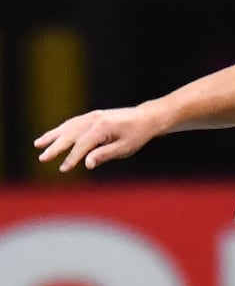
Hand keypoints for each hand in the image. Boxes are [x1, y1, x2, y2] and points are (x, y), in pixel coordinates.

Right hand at [33, 106, 160, 171]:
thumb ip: (105, 154)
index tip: (63, 169)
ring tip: (38, 145)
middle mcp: (95, 119)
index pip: (83, 145)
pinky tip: (53, 136)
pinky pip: (72, 123)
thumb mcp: (125, 148)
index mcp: (103, 127)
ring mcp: (92, 116)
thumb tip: (86, 164)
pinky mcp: (92, 116)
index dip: (72, 158)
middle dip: (55, 147)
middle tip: (42, 158)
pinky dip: (61, 129)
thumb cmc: (137, 135)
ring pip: (68, 126)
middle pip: (70, 134)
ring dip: (52, 136)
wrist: (146, 118)